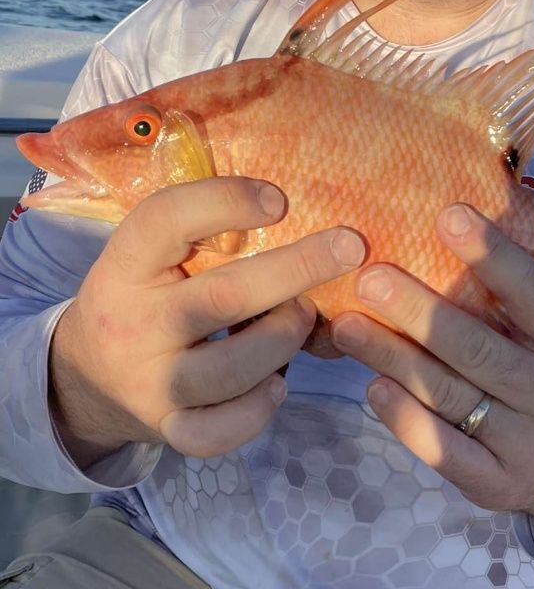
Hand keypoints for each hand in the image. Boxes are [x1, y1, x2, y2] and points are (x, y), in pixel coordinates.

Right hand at [50, 177, 365, 465]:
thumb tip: (304, 220)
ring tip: (305, 316)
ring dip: (285, 337)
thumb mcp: (153, 254)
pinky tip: (278, 381)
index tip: (279, 199)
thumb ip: (206, 236)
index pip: (165, 220)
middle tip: (350, 247)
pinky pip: (220, 430)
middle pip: (222, 297)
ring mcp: (150, 383)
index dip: (225, 203)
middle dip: (296, 269)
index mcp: (127, 264)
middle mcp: (134, 323)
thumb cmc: (146, 294)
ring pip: (231, 369)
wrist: (86, 376)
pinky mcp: (168, 429)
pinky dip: (259, 409)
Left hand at [330, 203, 533, 545]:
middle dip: (419, 309)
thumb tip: (438, 219)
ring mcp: (526, 443)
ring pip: (449, 394)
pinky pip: (442, 450)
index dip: (493, 255)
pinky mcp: (495, 484)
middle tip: (369, 277)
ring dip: (392, 356)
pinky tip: (373, 387)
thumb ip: (505, 293)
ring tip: (345, 325)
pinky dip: (404, 417)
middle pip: (477, 347)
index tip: (448, 214)